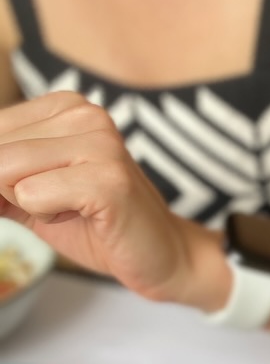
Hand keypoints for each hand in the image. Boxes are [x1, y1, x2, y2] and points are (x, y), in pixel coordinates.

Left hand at [0, 92, 228, 308]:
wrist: (160, 256)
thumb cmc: (98, 225)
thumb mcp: (32, 193)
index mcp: (64, 106)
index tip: (12, 197)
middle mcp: (82, 113)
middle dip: (3, 194)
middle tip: (50, 209)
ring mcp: (98, 143)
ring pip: (7, 173)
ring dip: (29, 206)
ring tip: (70, 210)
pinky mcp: (107, 180)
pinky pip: (33, 196)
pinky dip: (47, 216)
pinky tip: (83, 217)